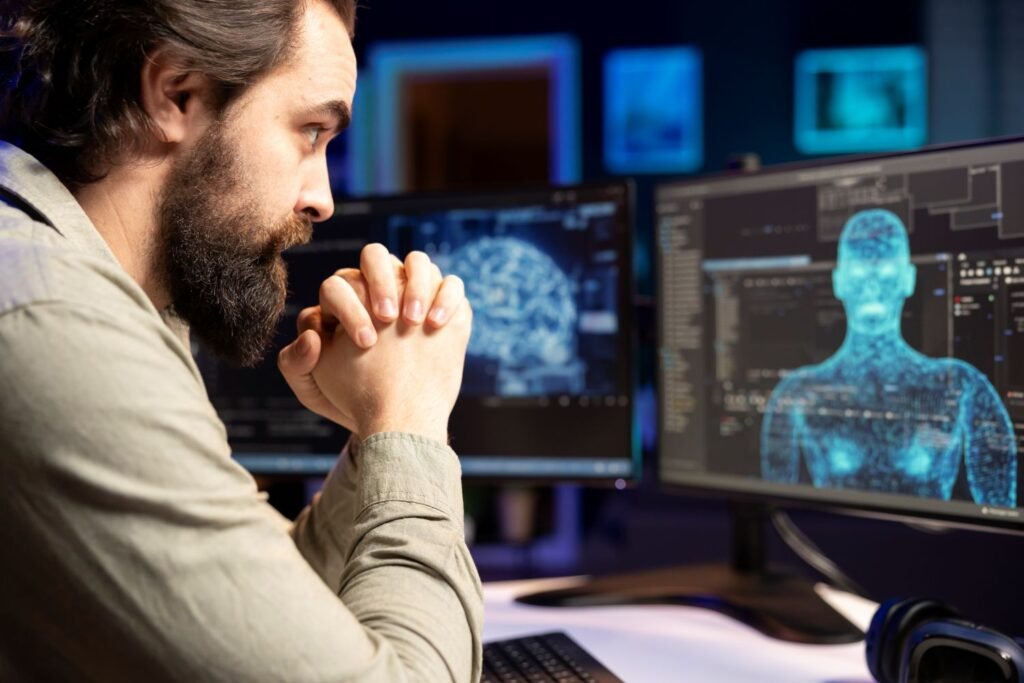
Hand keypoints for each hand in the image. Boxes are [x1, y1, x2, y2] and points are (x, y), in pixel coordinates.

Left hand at [277, 245, 466, 428]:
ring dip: (417, 283)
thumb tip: (310, 335)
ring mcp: (413, 294)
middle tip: (388, 317)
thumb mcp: (314, 390)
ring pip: (416, 262)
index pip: (338, 285)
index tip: (365, 342)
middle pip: (375, 257)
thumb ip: (295, 363)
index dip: (349, 307)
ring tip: (415, 321)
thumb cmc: (352, 401)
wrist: (395, 419)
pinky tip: (437, 324)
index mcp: (342, 302)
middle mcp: (377, 290)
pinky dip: (446, 296)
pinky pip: (450, 284)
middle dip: (380, 281)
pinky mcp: (444, 306)